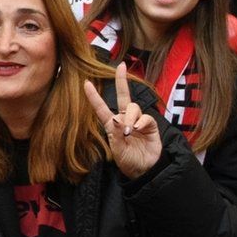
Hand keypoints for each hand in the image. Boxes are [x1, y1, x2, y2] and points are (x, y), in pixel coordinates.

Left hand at [85, 63, 164, 178]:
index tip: (86, 83)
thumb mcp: (117, 150)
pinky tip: (137, 129)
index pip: (101, 108)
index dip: (94, 96)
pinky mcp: (150, 126)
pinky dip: (141, 122)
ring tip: (129, 130)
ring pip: (133, 108)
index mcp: (112, 125)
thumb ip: (116, 134)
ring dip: (130, 116)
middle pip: (124, 96)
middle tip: (120, 66)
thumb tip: (118, 119)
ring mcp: (139, 121)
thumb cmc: (128, 160)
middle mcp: (125, 119)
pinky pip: (146, 117)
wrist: (144, 170)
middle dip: (122, 80)